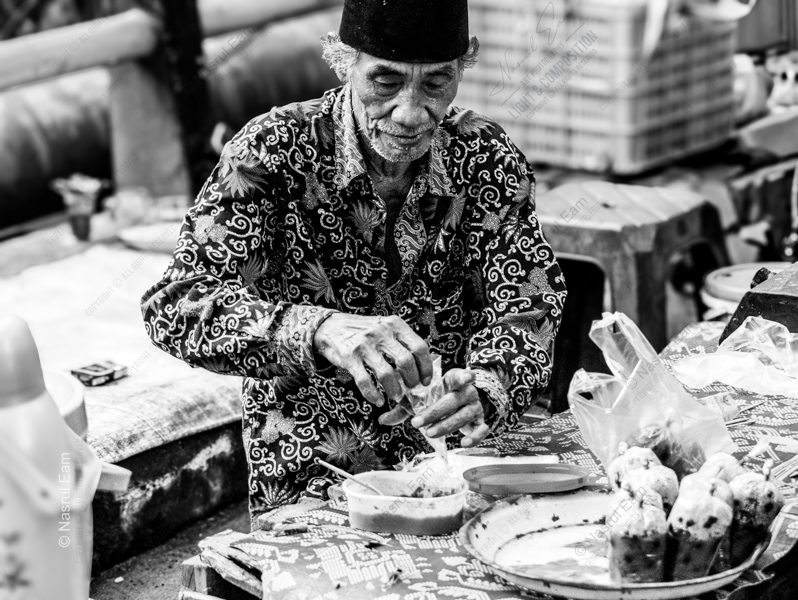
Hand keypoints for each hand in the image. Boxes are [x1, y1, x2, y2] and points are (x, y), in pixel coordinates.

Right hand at [314, 313, 431, 405]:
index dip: (426, 367)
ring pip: (387, 374)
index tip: (425, 381)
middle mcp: (381, 333)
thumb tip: (421, 368)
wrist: (329, 327)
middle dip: (412, 380)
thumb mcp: (385, 327)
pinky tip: (378, 400)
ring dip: (395, 390)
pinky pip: (365, 381)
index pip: (419, 347)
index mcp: (394, 324)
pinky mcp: (349, 357)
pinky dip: (373, 395)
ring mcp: (364, 345)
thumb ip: (401, 342)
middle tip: (411, 388)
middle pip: (406, 361)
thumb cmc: (363, 331)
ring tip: (396, 396)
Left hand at [389, 368, 490, 447]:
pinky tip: (464, 443)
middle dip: (434, 412)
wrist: (459, 405)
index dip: (464, 376)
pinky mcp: (480, 421)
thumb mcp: (421, 399)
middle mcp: (467, 392)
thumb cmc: (437, 399)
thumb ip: (403, 407)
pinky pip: (482, 429)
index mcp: (453, 380)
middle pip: (453, 401)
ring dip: (447, 425)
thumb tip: (381, 420)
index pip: (461, 375)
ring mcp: (475, 407)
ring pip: (465, 416)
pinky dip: (475, 436)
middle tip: (417, 422)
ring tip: (430, 433)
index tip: (465, 377)